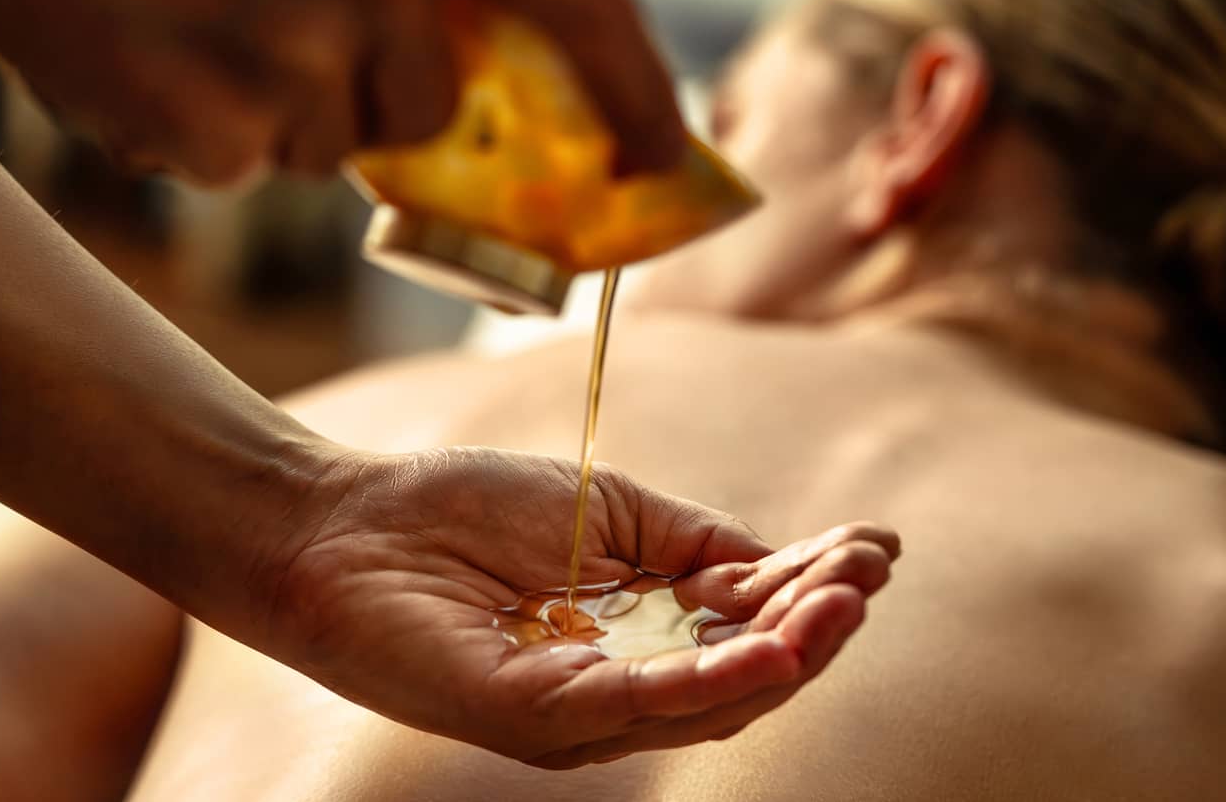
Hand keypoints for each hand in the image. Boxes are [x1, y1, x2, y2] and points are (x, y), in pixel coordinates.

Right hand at [0, 0, 684, 181]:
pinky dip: (199, 128)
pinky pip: (244, 163)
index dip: (637, 91)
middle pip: (428, 108)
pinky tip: (144, 46)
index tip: (660, 156)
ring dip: (274, 101)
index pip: (583, 4)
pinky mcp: (213, 127)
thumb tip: (484, 89)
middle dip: (372, 93)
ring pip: (331, 144)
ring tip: (191, 11)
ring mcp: (294, 52)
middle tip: (275, 18)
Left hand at [264, 447, 898, 767]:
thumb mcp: (608, 510)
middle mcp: (619, 684)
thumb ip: (692, 540)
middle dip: (816, 625)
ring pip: (708, 703)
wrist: (346, 522)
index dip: (815, 588)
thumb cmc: (463, 511)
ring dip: (787, 655)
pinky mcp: (533, 716)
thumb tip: (785, 558)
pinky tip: (775, 646)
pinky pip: (638, 705)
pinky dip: (713, 681)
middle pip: (744, 674)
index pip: (746, 625)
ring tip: (847, 604)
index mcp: (638, 633)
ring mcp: (578, 710)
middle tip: (872, 574)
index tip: (879, 545)